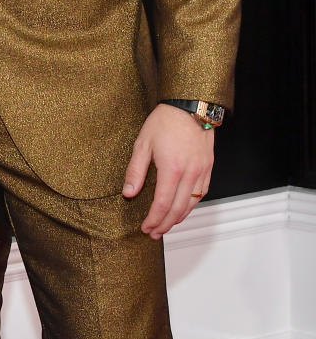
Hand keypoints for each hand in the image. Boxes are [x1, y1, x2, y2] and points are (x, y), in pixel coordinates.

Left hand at [122, 103, 214, 238]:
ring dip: (179, 218)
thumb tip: (128, 193)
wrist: (190, 105)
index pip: (162, 204)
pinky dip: (192, 205)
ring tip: (166, 225)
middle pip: (178, 209)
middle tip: (154, 233)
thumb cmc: (165, 121)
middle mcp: (190, 173)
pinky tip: (183, 208)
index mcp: (171, 169)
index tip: (145, 227)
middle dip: (165, 224)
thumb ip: (135, 171)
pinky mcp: (208, 167)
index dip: (153, 219)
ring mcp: (202, 171)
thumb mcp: (142, 144)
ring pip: (192, 204)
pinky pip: (202, 193)